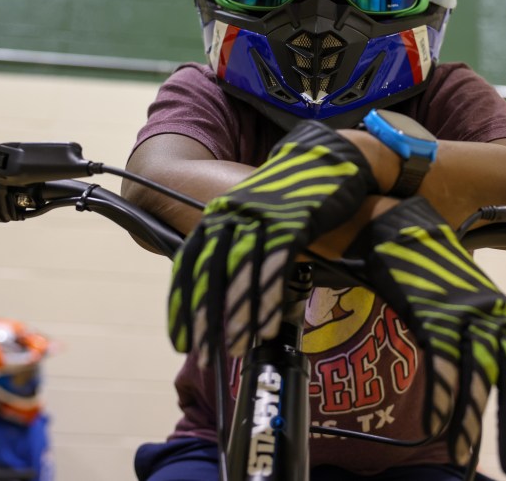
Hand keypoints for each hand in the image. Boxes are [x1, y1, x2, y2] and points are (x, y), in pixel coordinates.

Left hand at [168, 121, 377, 363]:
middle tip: (198, 351)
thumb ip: (244, 245)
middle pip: (210, 272)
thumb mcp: (258, 214)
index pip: (191, 263)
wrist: (326, 154)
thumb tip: (235, 289)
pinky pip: (273, 267)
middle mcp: (234, 214)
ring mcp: (261, 217)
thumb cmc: (293, 192)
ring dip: (237, 316)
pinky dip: (268, 300)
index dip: (184, 302)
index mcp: (221, 213)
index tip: (178, 336)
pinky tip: (266, 327)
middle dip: (203, 316)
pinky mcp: (291, 221)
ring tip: (233, 349)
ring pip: (240, 272)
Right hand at [343, 197, 505, 473]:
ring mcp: (462, 312)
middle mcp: (491, 314)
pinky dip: (439, 393)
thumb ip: (475, 336)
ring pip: (479, 372)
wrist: (403, 226)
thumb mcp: (465, 302)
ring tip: (467, 456)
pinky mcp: (431, 311)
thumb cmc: (432, 269)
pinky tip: (435, 424)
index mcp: (504, 314)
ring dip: (473, 419)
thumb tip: (475, 382)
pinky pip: (440, 359)